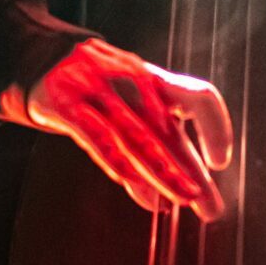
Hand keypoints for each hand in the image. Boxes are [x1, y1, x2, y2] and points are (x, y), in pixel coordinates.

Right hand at [22, 38, 232, 222]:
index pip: (199, 96)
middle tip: (211, 207)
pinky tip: (137, 189)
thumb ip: (150, 146)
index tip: (221, 162)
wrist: (44, 57)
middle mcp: (131, 80)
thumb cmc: (99, 88)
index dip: (216, 128)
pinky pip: (98, 136)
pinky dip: (120, 163)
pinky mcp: (66, 101)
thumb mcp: (130, 104)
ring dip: (163, 172)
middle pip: (169, 129)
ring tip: (181, 201)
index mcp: (154, 78)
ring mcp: (98, 89)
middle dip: (192, 171)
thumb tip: (163, 202)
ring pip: (137, 136)